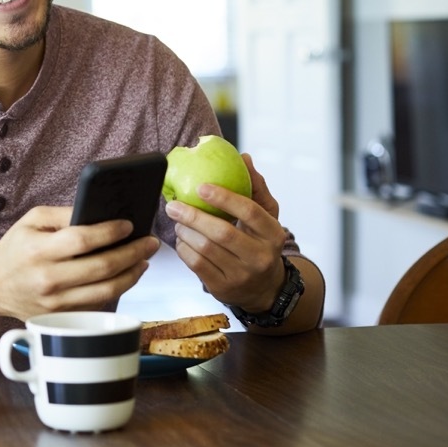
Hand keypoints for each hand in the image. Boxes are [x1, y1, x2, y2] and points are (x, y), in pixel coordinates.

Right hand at [0, 205, 159, 320]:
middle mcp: (47, 278)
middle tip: (150, 242)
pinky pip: (98, 303)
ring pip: (106, 290)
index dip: (110, 232)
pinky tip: (126, 274)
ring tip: (144, 259)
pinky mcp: (62, 316)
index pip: (82, 240)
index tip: (129, 225)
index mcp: (38, 250)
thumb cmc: (16, 247)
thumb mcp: (32, 220)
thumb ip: (64, 214)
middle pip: (101, 267)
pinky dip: (117, 288)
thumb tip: (100, 214)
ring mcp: (56, 302)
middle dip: (132, 253)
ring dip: (132, 274)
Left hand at [165, 153, 287, 312]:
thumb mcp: (267, 217)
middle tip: (173, 204)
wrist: (265, 288)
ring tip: (178, 220)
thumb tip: (244, 158)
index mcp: (273, 234)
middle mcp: (260, 257)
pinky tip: (182, 238)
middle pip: (222, 233)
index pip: (250, 212)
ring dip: (185, 231)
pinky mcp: (223, 288)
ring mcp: (242, 276)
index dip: (224, 198)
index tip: (201, 186)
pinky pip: (196, 264)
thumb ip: (256, 187)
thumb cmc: (261, 242)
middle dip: (193, 216)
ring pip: (205, 249)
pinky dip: (183, 248)